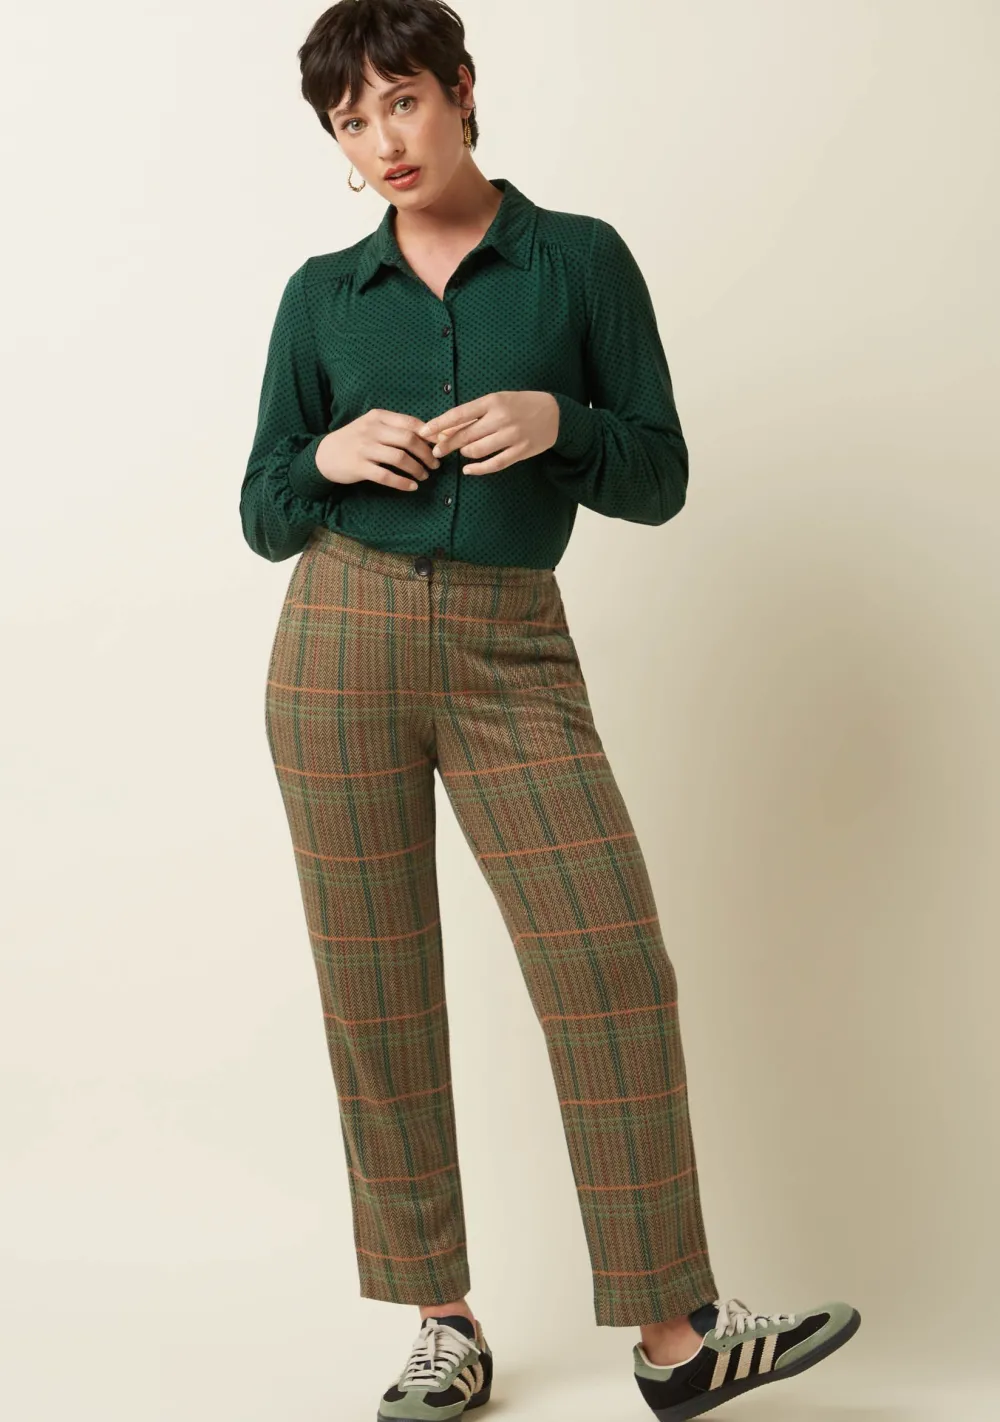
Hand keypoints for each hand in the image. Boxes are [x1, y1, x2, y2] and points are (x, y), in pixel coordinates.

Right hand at [315, 409, 440, 491]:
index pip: (410, 423)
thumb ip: (394, 428)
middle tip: (435, 464)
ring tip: (424, 476)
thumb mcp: (372, 426)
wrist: (324, 454)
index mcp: (378, 417)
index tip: (440, 445)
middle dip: (427, 453)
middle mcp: (372, 430)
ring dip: (417, 469)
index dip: (430, 435)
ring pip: (400, 458)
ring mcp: (364, 449)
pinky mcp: (359, 467)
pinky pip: (386, 476)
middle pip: (409, 440)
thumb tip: (427, 435)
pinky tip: (411, 487)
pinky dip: (402, 483)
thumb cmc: (354, 440)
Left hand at [416, 391, 559, 474]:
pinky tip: (469, 469)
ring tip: (462, 453)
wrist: (555, 413)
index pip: (459, 414)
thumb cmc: (520, 405)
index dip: (439, 424)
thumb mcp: (497, 401)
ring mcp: (512, 435)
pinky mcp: (521, 451)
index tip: (423, 432)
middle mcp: (501, 418)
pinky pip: (494, 464)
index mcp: (493, 401)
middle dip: (447, 445)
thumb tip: (447, 430)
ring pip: (477, 451)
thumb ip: (474, 414)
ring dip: (465, 454)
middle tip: (436, 451)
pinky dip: (478, 469)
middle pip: (465, 435)